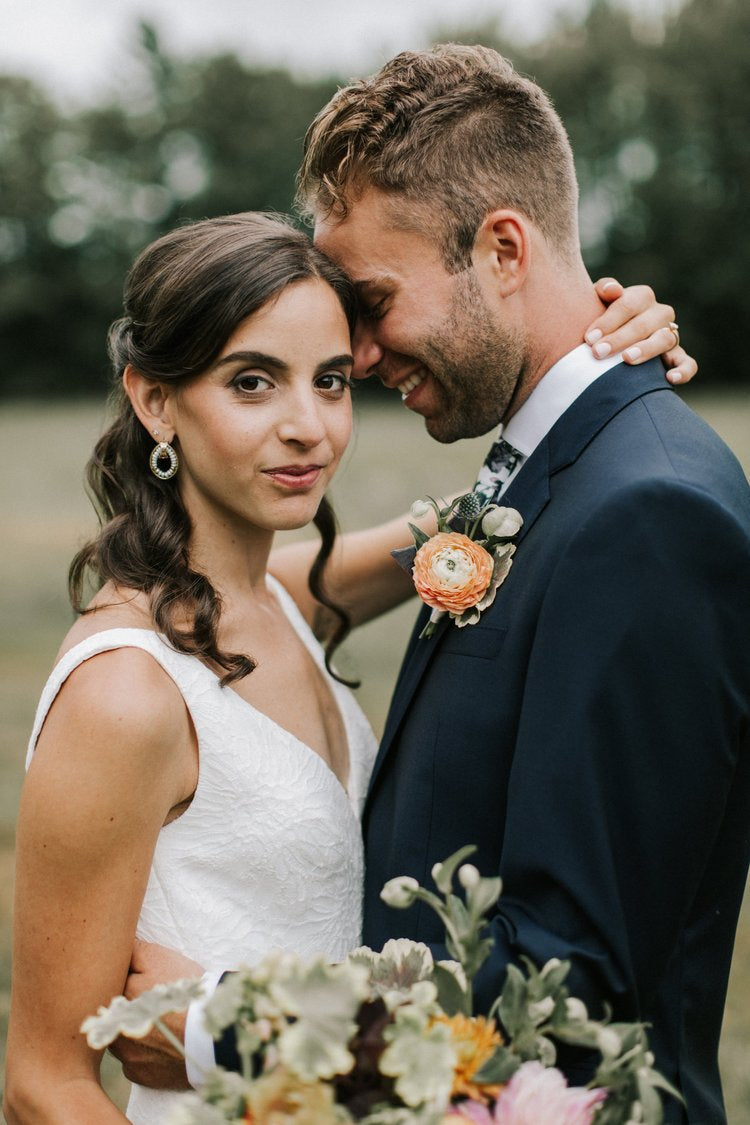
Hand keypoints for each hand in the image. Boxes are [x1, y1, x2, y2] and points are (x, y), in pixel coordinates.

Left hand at [108, 939, 203, 1089]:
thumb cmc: (181, 991)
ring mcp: (124, 1056)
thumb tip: (113, 945)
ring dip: (132, 1031)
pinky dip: (144, 1052)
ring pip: (121, 1040)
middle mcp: (112, 1030)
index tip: (136, 980)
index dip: (122, 982)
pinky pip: (134, 1061)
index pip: (106, 987)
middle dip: (126, 1008)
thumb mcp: (158, 958)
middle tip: (149, 1001)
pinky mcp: (138, 1074)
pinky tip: (161, 1043)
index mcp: (114, 1000)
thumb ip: (131, 951)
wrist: (207, 1034)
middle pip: (113, 1015)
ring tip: (158, 1023)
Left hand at [587, 278, 696, 385]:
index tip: (590, 338)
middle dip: (619, 339)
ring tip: (626, 359)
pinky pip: (688, 363)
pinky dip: (683, 370)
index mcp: (641, 297)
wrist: (611, 339)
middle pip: (643, 324)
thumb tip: (612, 290)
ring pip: (664, 339)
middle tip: (598, 352)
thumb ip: (603, 290)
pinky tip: (670, 378)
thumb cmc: (601, 319)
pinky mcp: (677, 357)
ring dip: (646, 349)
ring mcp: (670, 335)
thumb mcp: (598, 301)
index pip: (627, 305)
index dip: (608, 321)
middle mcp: (659, 314)